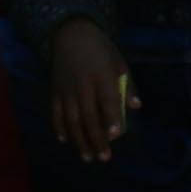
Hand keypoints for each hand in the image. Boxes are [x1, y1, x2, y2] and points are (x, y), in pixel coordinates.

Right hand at [45, 18, 138, 160]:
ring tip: (87, 157)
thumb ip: (128, 85)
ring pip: (71, 120)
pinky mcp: (54, 90)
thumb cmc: (100, 49)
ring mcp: (66, 89)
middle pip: (89, 117)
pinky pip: (55, 112)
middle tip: (104, 157)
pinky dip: (59, 127)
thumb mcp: (119, 62)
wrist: (70, 33)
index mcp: (101, 76)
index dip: (111, 118)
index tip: (115, 135)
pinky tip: (65, 140)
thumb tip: (136, 107)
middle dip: (96, 139)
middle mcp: (83, 86)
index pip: (107, 100)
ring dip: (79, 140)